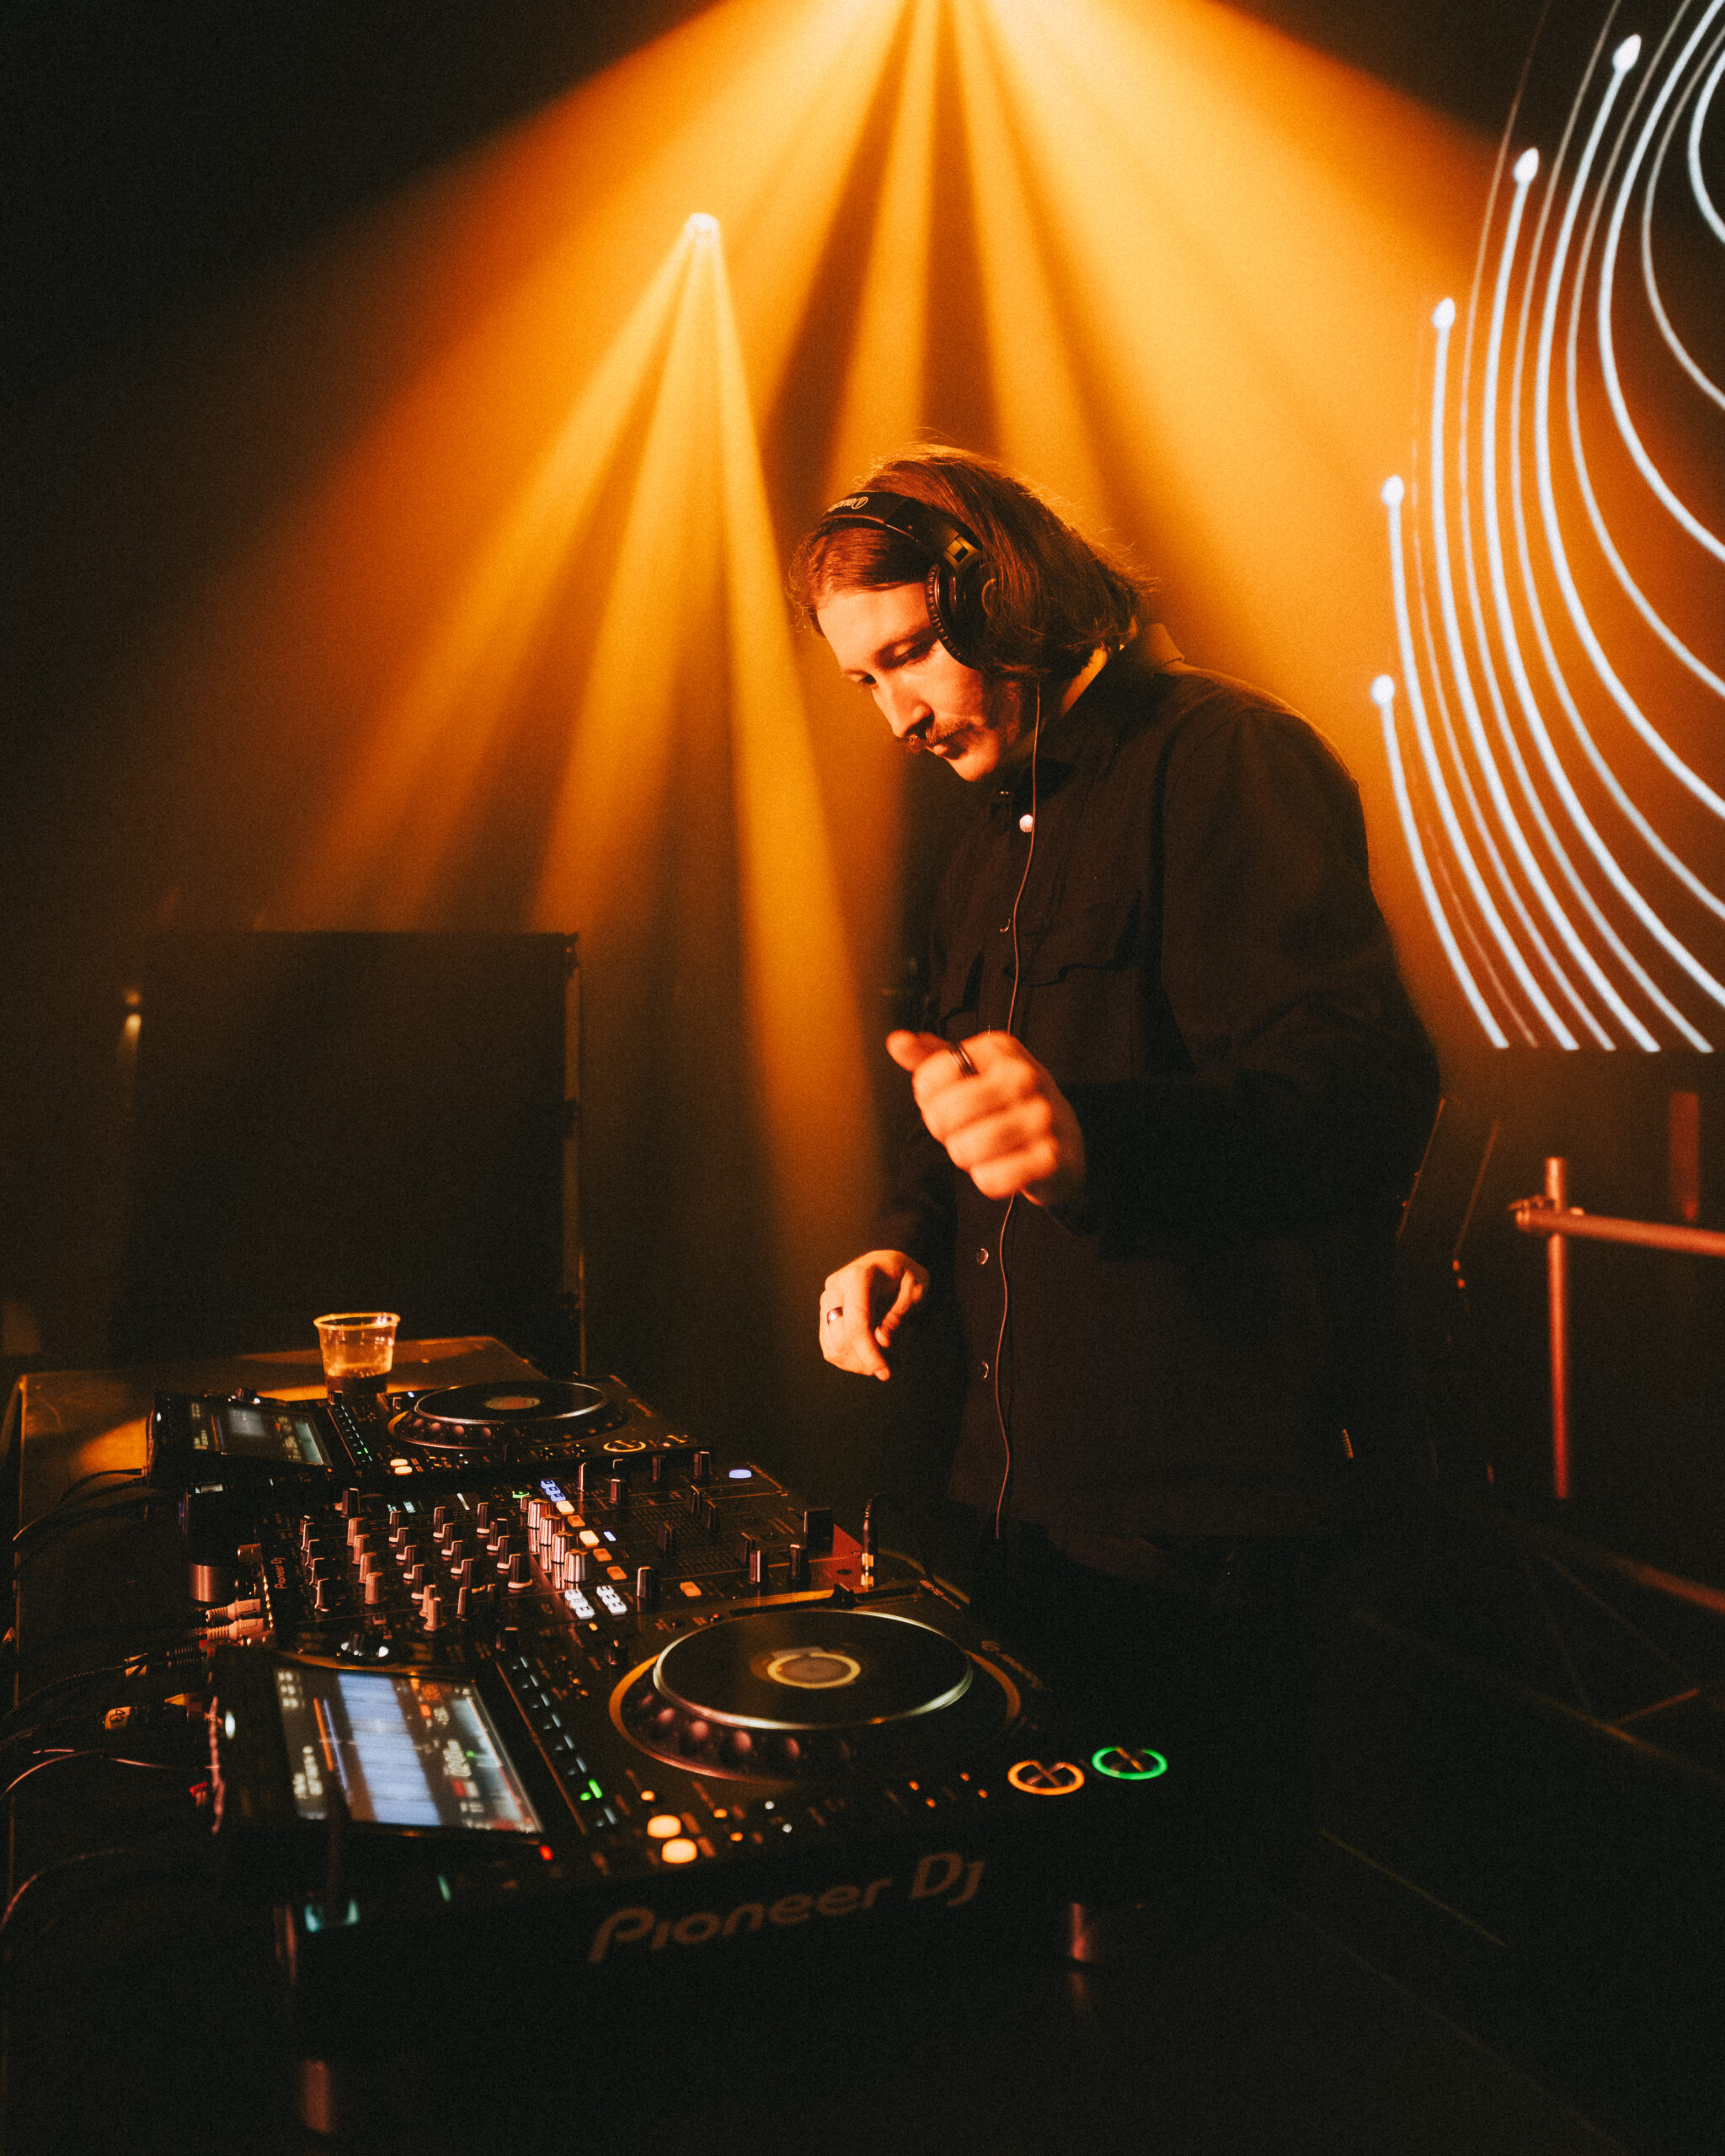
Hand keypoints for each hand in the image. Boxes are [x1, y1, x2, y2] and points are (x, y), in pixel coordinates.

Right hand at [818, 1249, 929, 1380]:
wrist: (890, 1263)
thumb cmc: (906, 1275)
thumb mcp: (917, 1289)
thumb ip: (900, 1314)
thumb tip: (881, 1341)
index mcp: (859, 1276)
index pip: (857, 1324)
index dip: (869, 1353)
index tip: (886, 1372)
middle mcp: (836, 1286)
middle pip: (841, 1340)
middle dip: (866, 1362)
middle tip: (894, 1366)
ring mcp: (827, 1299)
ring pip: (833, 1348)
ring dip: (859, 1364)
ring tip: (887, 1360)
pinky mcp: (825, 1312)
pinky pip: (830, 1347)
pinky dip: (850, 1360)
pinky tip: (872, 1355)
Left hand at [887, 1030, 1086, 1208]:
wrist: (1065, 1140)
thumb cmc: (1006, 1104)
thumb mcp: (972, 1073)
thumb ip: (931, 1059)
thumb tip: (896, 1041)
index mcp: (1000, 1049)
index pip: (930, 1076)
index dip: (929, 1098)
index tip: (950, 1101)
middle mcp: (1024, 1075)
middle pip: (944, 1114)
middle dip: (945, 1131)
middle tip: (966, 1131)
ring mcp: (1042, 1116)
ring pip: (965, 1150)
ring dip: (967, 1158)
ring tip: (986, 1148)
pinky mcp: (1052, 1157)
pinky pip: (991, 1179)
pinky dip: (989, 1180)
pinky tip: (1004, 1166)